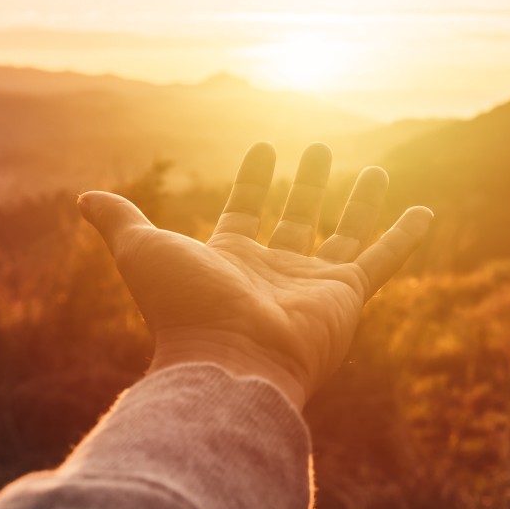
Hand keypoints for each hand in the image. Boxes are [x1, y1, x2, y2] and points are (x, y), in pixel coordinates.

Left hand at [78, 142, 433, 408]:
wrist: (229, 361)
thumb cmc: (184, 309)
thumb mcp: (144, 252)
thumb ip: (122, 223)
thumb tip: (85, 197)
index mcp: (230, 259)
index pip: (246, 209)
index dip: (254, 178)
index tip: (265, 147)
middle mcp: (274, 271)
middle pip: (297, 218)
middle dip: (307, 185)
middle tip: (321, 148)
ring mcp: (313, 284)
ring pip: (344, 234)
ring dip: (359, 202)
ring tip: (376, 169)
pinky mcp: (347, 296)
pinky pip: (383, 260)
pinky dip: (405, 236)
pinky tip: (424, 211)